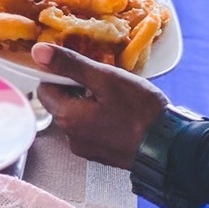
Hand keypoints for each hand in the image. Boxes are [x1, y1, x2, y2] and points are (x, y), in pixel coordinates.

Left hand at [31, 43, 168, 169]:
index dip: (59, 74)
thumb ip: (70, 65)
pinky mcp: (101, 154)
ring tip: (113, 96)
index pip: (45, 89)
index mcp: (66, 118)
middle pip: (60, 103)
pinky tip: (119, 112)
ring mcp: (86, 148)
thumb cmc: (140, 111)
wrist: (170, 147)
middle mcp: (70, 137)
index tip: (81, 68)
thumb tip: (38, 52)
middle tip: (102, 80)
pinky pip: (90, 130)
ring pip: (76, 116)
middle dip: (75, 88)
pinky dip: (98, 118)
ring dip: (88, 102)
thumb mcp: (106, 79)